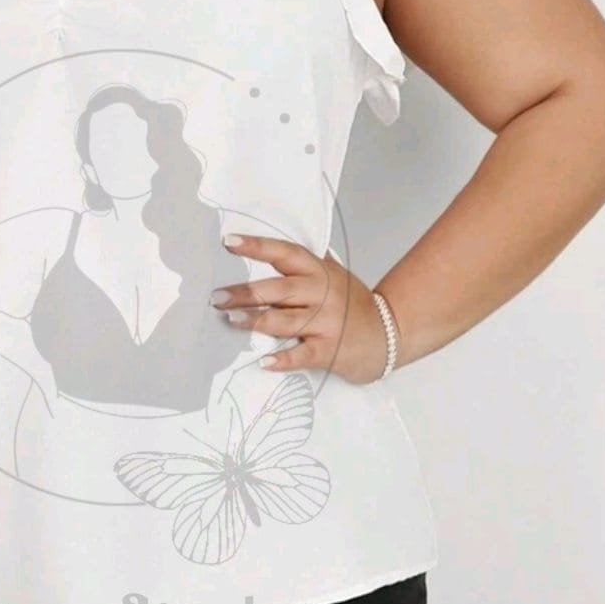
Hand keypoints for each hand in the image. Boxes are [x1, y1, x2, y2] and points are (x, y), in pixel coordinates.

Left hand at [210, 233, 397, 384]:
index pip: (285, 253)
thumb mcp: (335, 275)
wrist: (387, 335)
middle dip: (245, 294)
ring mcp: (327, 322)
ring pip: (285, 321)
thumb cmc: (353, 305)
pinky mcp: (329, 350)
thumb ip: (306, 264)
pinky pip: (302, 354)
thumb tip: (268, 248)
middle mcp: (323, 293)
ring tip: (230, 321)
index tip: (229, 242)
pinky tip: (264, 361)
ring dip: (255, 322)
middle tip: (217, 297)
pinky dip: (282, 358)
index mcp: (320, 271)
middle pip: (279, 290)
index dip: (257, 247)